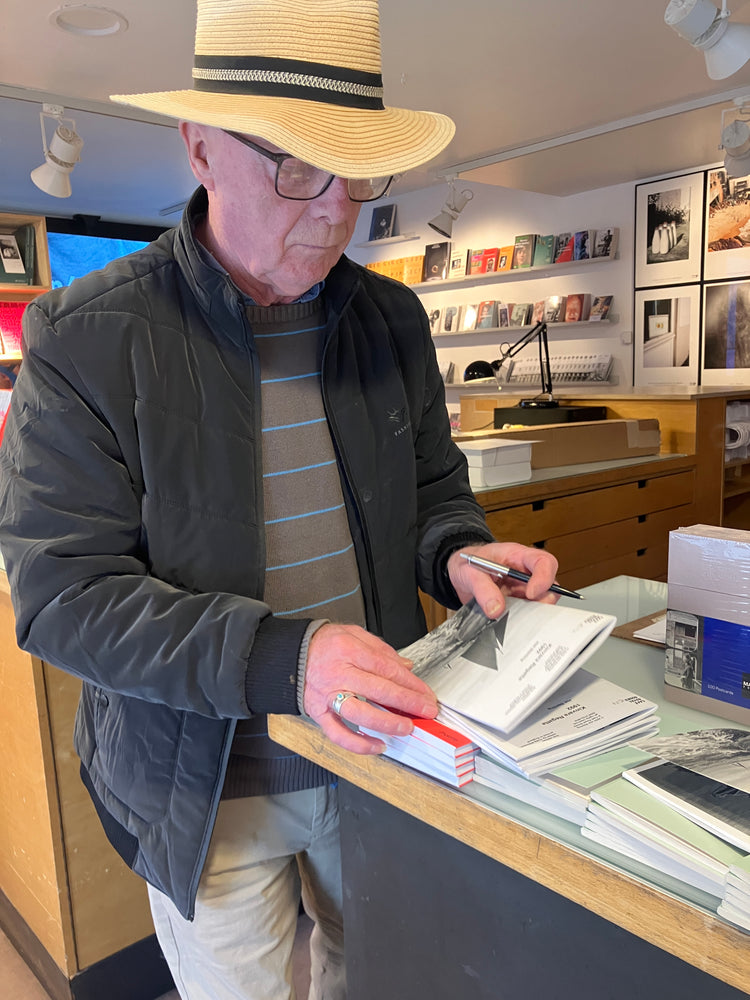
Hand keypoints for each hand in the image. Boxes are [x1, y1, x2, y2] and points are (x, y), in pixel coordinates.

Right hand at [303, 623, 437, 753]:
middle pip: (379, 689)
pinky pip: (338, 733)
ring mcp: (328, 695)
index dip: (411, 684)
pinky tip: (377, 746)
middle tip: (426, 711)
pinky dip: (358, 744)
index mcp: (350, 650)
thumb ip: (381, 650)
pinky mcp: (319, 713)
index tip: (426, 694)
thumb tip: (406, 666)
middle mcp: (339, 673)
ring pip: (360, 713)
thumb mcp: (354, 634)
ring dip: (386, 723)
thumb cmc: (323, 644)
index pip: (387, 669)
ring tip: (406, 728)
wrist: (290, 654)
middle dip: (407, 703)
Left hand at [447, 542, 558, 617]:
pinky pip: (527, 614)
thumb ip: (482, 587)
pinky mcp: (518, 604)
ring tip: (512, 617)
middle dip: (542, 601)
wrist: (459, 575)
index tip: (531, 593)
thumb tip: (496, 608)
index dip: (544, 578)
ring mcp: (523, 590)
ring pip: (541, 603)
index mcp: (517, 556)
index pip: (543, 562)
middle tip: (525, 611)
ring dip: (531, 613)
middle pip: (550, 586)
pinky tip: (508, 623)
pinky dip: (521, 622)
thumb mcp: (468, 572)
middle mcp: (525, 573)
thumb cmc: (467, 564)